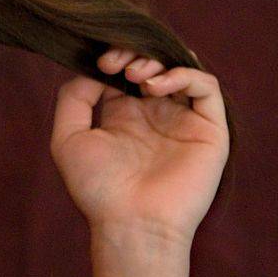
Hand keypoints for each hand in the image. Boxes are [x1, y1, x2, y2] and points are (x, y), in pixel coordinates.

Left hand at [49, 47, 229, 244]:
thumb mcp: (68, 139)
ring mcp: (183, 120)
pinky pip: (207, 88)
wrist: (131, 223)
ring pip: (182, 69)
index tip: (101, 63)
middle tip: (117, 65)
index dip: (115, 55)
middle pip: (154, 63)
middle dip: (135, 53)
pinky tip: (155, 86)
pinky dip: (184, 74)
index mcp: (125, 115)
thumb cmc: (98, 189)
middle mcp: (156, 114)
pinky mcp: (209, 130)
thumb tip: (93, 71)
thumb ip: (74, 99)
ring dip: (159, 61)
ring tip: (137, 77)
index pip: (126, 68)